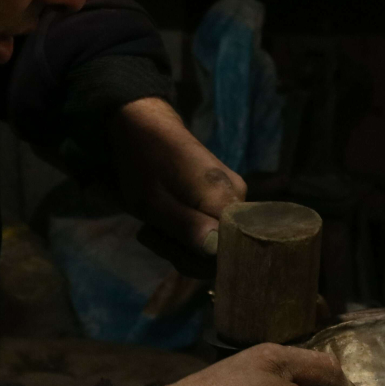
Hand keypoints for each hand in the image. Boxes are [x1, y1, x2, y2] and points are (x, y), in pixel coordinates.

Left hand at [111, 97, 244, 255]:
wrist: (147, 126)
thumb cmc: (144, 161)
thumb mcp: (153, 201)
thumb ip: (186, 227)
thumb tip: (216, 252)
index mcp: (226, 198)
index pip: (227, 251)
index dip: (196, 259)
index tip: (164, 244)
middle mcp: (241, 199)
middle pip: (221, 250)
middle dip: (183, 253)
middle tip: (150, 233)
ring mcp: (236, 198)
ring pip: (214, 243)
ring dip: (180, 244)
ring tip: (152, 226)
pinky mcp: (226, 199)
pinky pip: (212, 229)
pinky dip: (185, 233)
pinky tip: (165, 222)